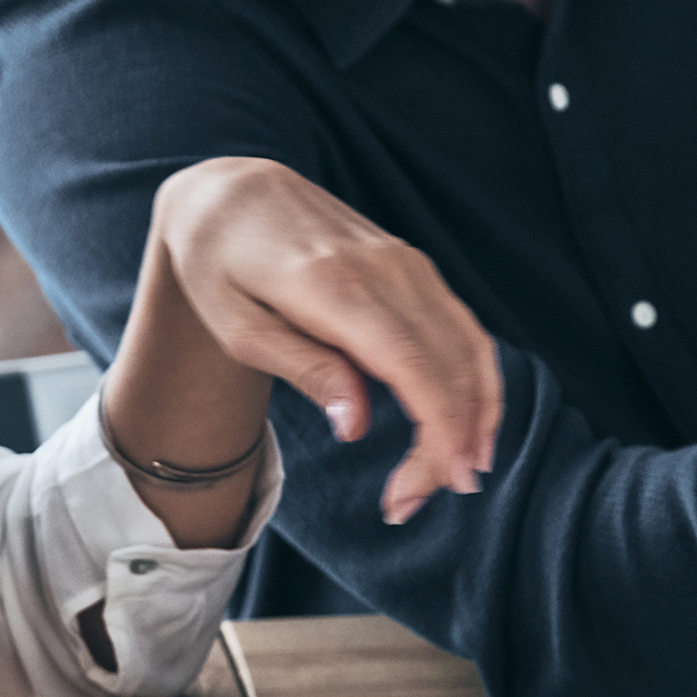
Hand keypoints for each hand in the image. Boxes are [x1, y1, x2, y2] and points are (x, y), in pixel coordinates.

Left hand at [142, 158, 501, 522]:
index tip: (449, 482)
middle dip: (449, 442)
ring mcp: (406, 264)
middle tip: (412, 502)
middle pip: (447, 367)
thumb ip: (304, 369)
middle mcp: (385, 270)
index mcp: (335, 287)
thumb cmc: (220, 265)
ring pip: (468, 347)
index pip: (413, 365)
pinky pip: (462, 328)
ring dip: (475, 416)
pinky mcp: (414, 266)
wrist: (232, 194)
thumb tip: (357, 425)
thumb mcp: (237, 326)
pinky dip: (476, 379)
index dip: (442, 427)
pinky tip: (470, 423)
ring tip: (455, 474)